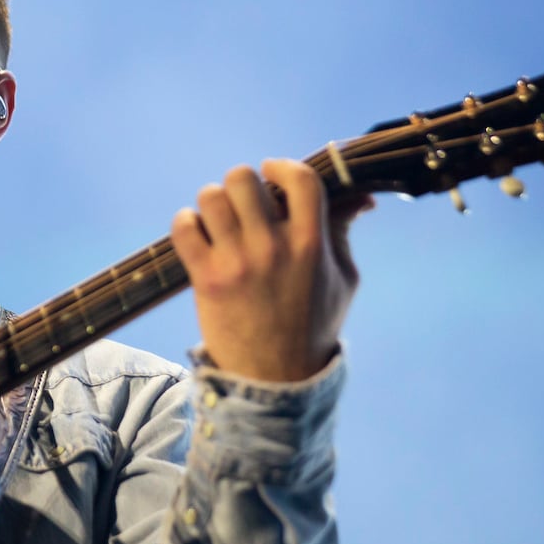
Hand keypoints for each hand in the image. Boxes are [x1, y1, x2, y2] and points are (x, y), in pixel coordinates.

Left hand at [171, 159, 371, 382]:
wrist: (278, 378)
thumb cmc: (314, 324)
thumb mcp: (342, 277)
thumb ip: (342, 231)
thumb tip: (360, 195)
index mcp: (312, 242)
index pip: (299, 178)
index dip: (282, 165)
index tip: (272, 171)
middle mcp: (274, 248)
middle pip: (244, 179)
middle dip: (242, 185)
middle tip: (243, 204)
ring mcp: (238, 263)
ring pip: (211, 197)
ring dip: (213, 203)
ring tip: (219, 220)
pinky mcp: (207, 279)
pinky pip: (184, 227)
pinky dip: (187, 223)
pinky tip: (198, 234)